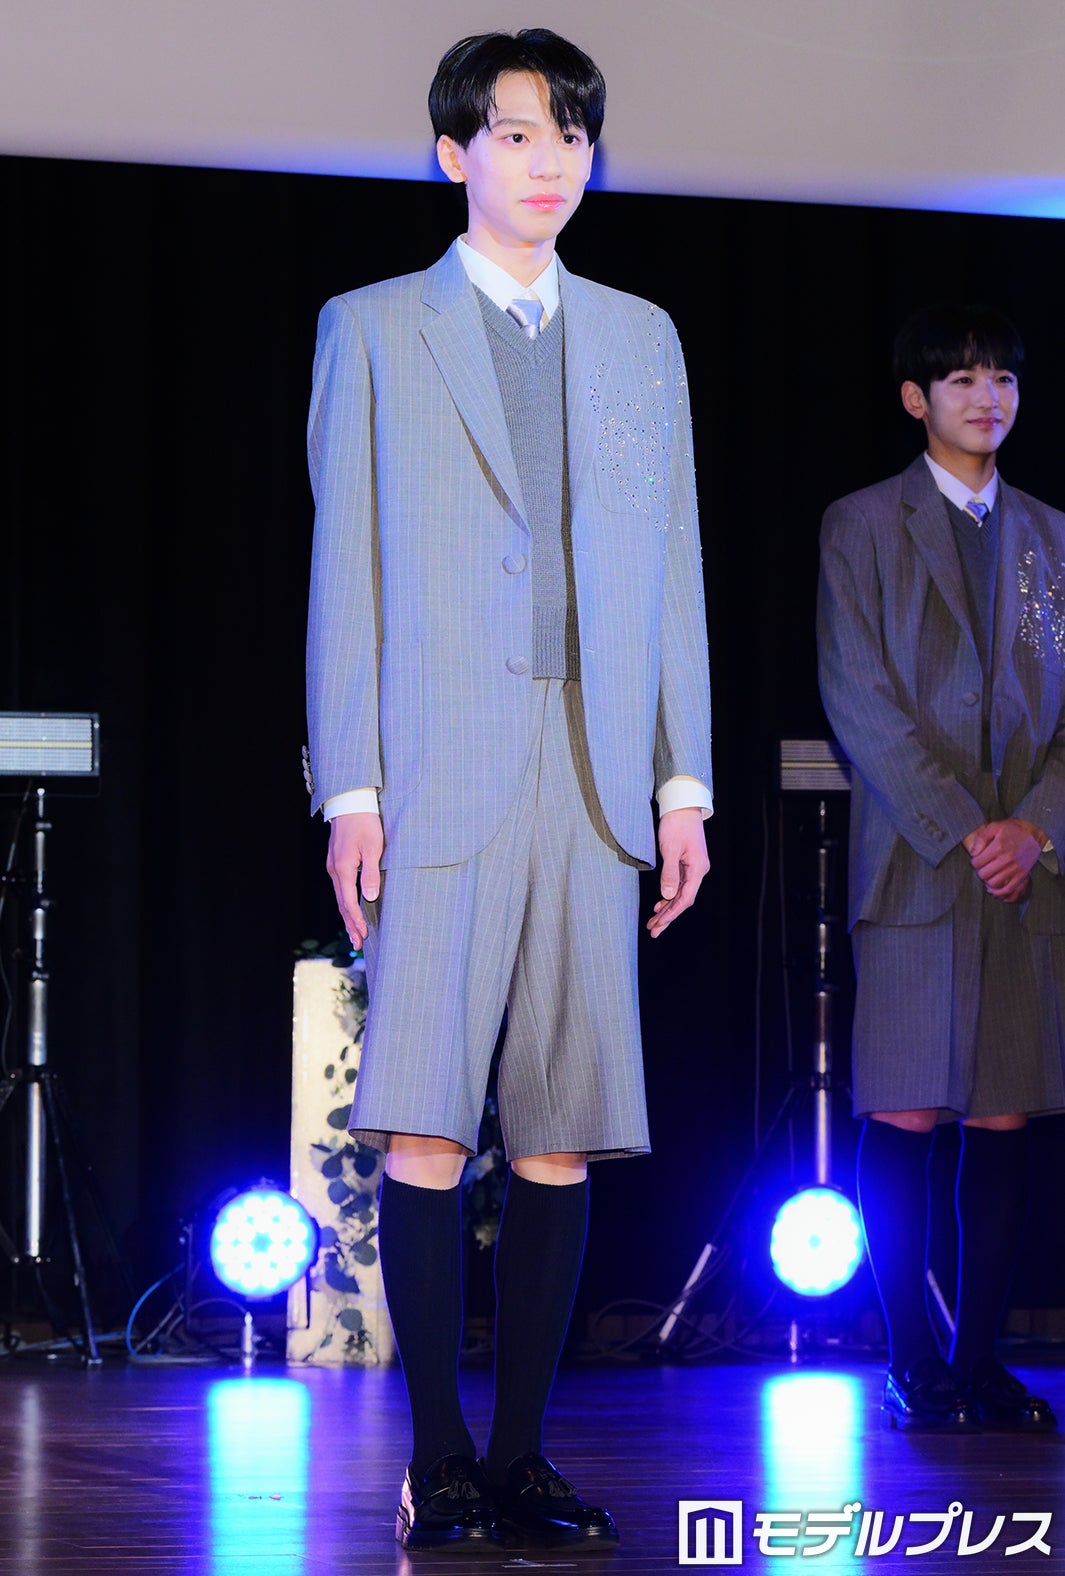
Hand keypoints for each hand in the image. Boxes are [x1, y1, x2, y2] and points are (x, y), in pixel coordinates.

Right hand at [325, 812, 383, 945]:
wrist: (350, 801)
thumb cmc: (365, 822)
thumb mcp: (374, 847)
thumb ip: (371, 874)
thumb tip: (369, 898)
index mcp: (343, 869)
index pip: (349, 903)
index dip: (357, 921)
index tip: (364, 935)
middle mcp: (334, 870)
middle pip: (341, 904)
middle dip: (350, 924)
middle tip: (358, 944)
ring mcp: (333, 865)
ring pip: (340, 897)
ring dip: (347, 915)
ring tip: (355, 932)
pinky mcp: (336, 861)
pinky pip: (340, 887)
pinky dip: (345, 902)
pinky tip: (351, 908)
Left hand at [647, 808, 709, 937]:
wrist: (682, 805)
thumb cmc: (676, 824)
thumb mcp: (670, 849)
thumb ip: (669, 873)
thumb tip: (668, 895)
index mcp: (698, 869)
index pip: (685, 898)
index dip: (672, 914)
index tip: (659, 925)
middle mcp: (698, 871)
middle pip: (683, 900)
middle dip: (668, 917)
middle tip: (654, 931)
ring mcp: (692, 868)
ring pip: (680, 894)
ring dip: (667, 909)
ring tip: (654, 922)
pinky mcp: (686, 863)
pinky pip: (678, 885)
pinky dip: (668, 896)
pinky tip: (660, 905)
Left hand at [966, 817, 1042, 902]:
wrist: (1033, 834)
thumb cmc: (1013, 830)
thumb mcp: (994, 827)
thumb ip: (981, 838)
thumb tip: (973, 852)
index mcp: (999, 846)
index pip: (977, 862)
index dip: (974, 862)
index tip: (977, 860)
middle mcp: (1007, 858)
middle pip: (984, 874)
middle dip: (980, 871)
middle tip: (982, 868)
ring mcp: (1015, 868)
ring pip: (994, 883)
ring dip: (988, 881)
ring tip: (988, 875)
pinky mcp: (1022, 875)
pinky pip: (1008, 889)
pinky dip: (999, 891)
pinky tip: (994, 887)